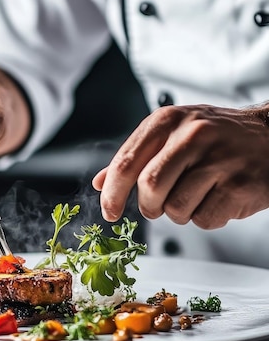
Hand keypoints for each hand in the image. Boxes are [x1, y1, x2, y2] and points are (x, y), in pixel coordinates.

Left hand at [92, 104, 268, 229]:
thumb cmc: (214, 137)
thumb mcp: (172, 133)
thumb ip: (136, 156)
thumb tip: (100, 183)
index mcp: (168, 120)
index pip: (127, 162)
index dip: (113, 193)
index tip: (110, 212)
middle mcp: (192, 135)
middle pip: (149, 187)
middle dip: (149, 206)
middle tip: (157, 206)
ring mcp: (219, 159)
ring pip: (176, 208)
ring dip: (179, 213)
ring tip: (196, 195)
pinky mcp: (239, 185)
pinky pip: (205, 220)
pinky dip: (206, 218)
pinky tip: (217, 198)